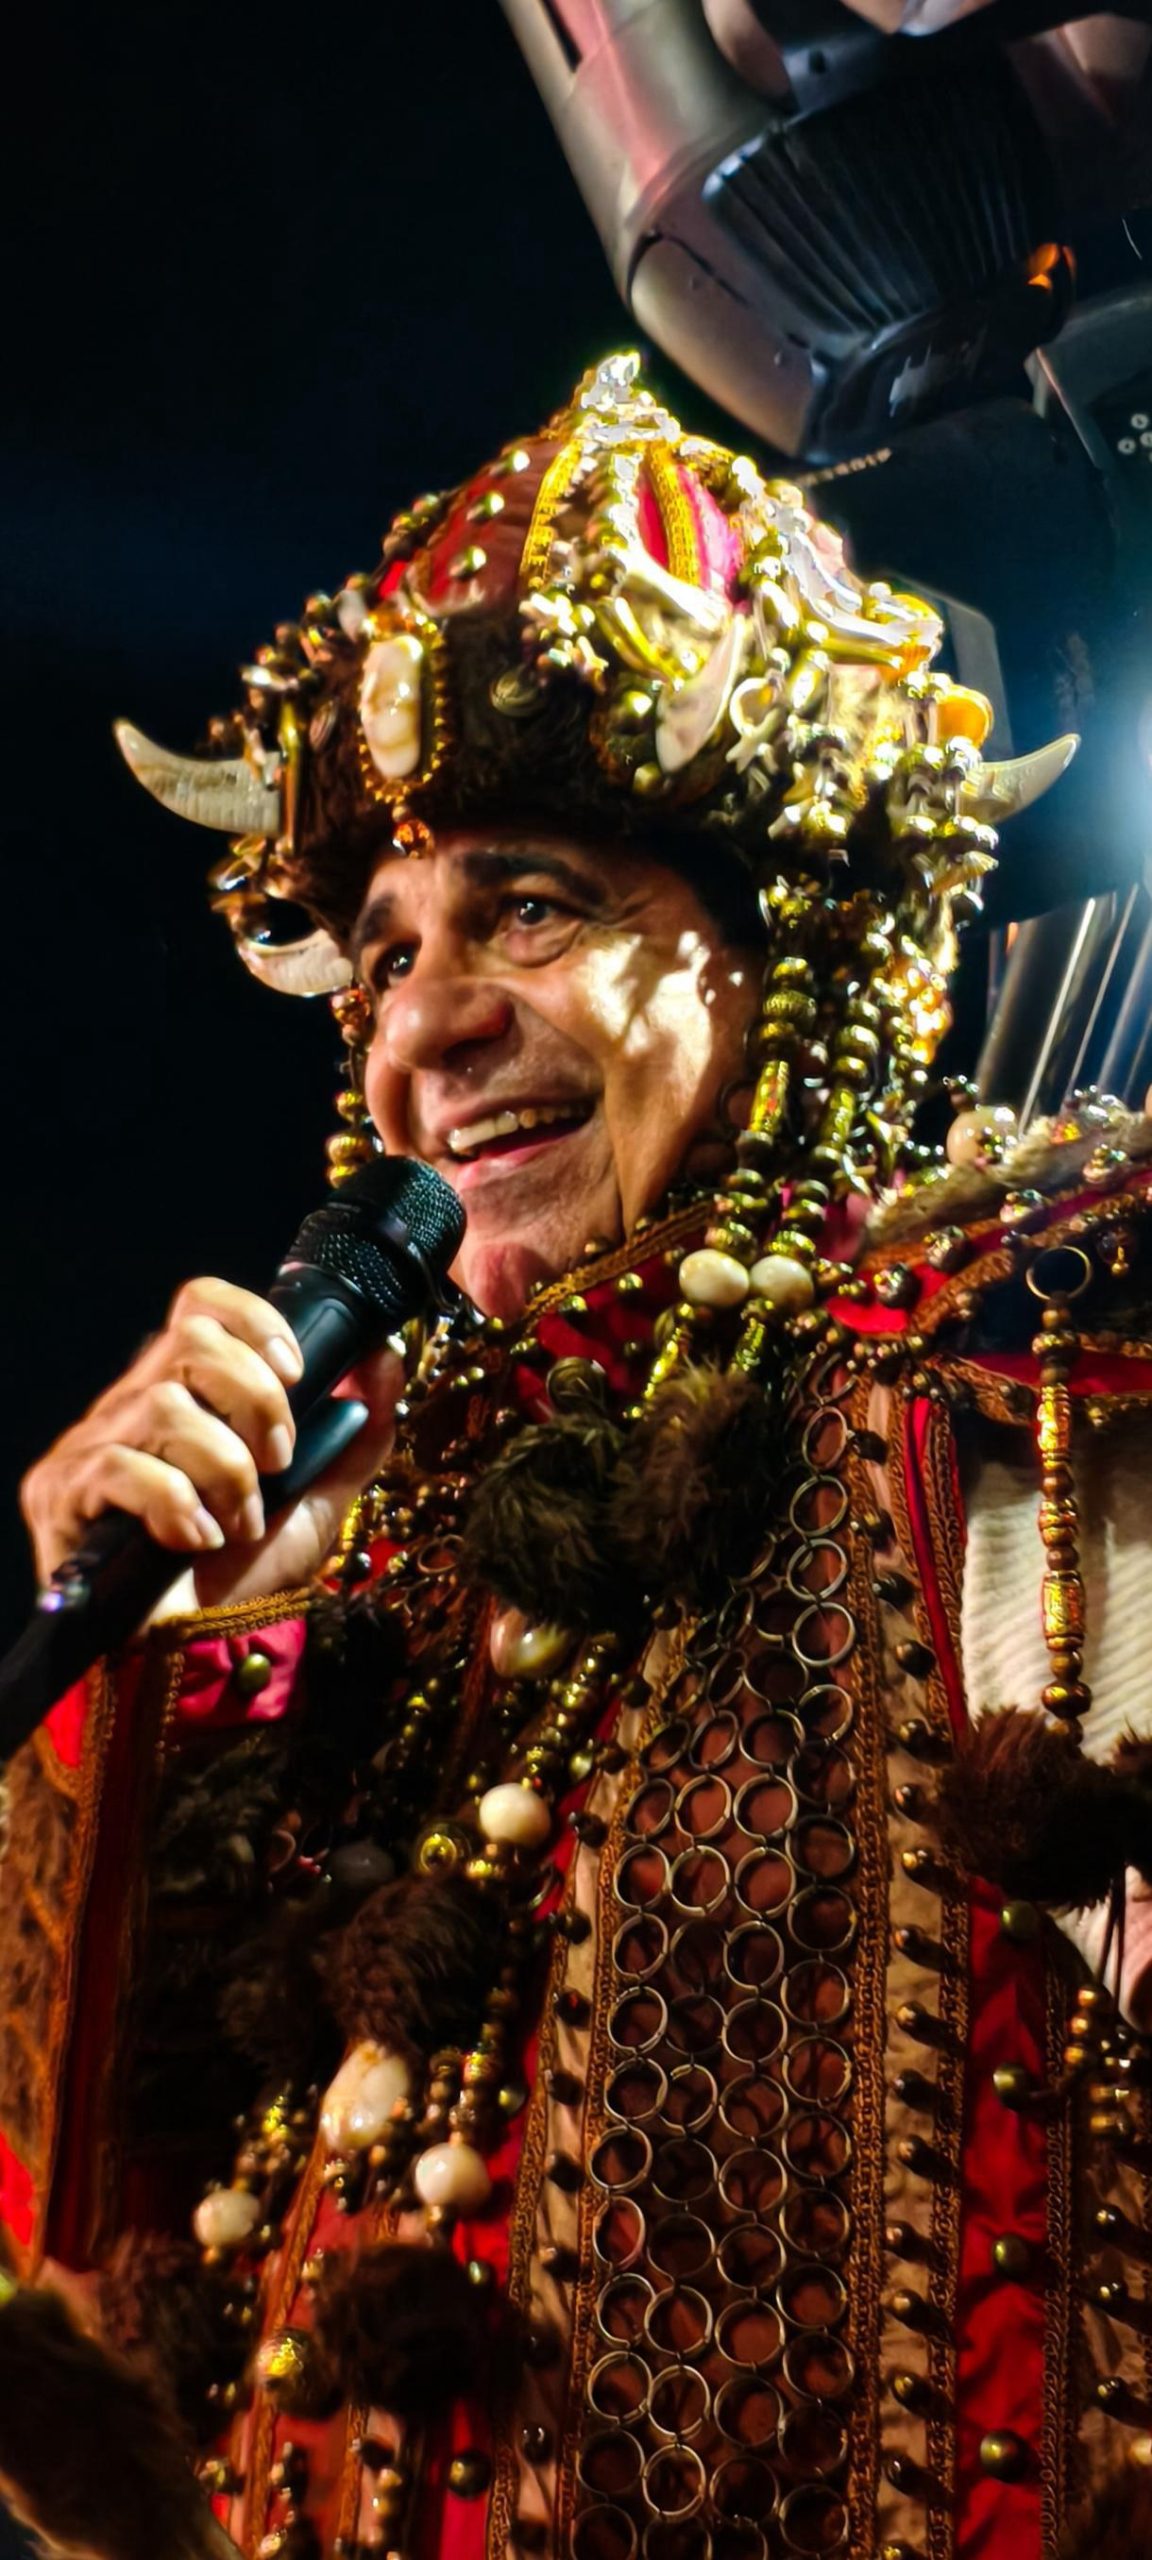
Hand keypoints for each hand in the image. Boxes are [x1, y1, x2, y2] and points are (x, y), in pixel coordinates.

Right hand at [20, 1278, 405, 1620]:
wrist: (198, 1658)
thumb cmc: (247, 1578)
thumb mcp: (319, 1500)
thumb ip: (356, 1433)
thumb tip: (383, 1358)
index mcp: (185, 1394)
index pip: (201, 1304)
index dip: (253, 1321)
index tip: (298, 1374)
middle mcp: (130, 1407)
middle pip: (188, 1338)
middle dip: (255, 1398)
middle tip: (278, 1461)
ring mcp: (90, 1448)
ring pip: (164, 1406)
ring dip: (226, 1471)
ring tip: (239, 1522)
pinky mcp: (61, 1496)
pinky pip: (120, 1467)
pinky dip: (176, 1503)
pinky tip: (195, 1540)